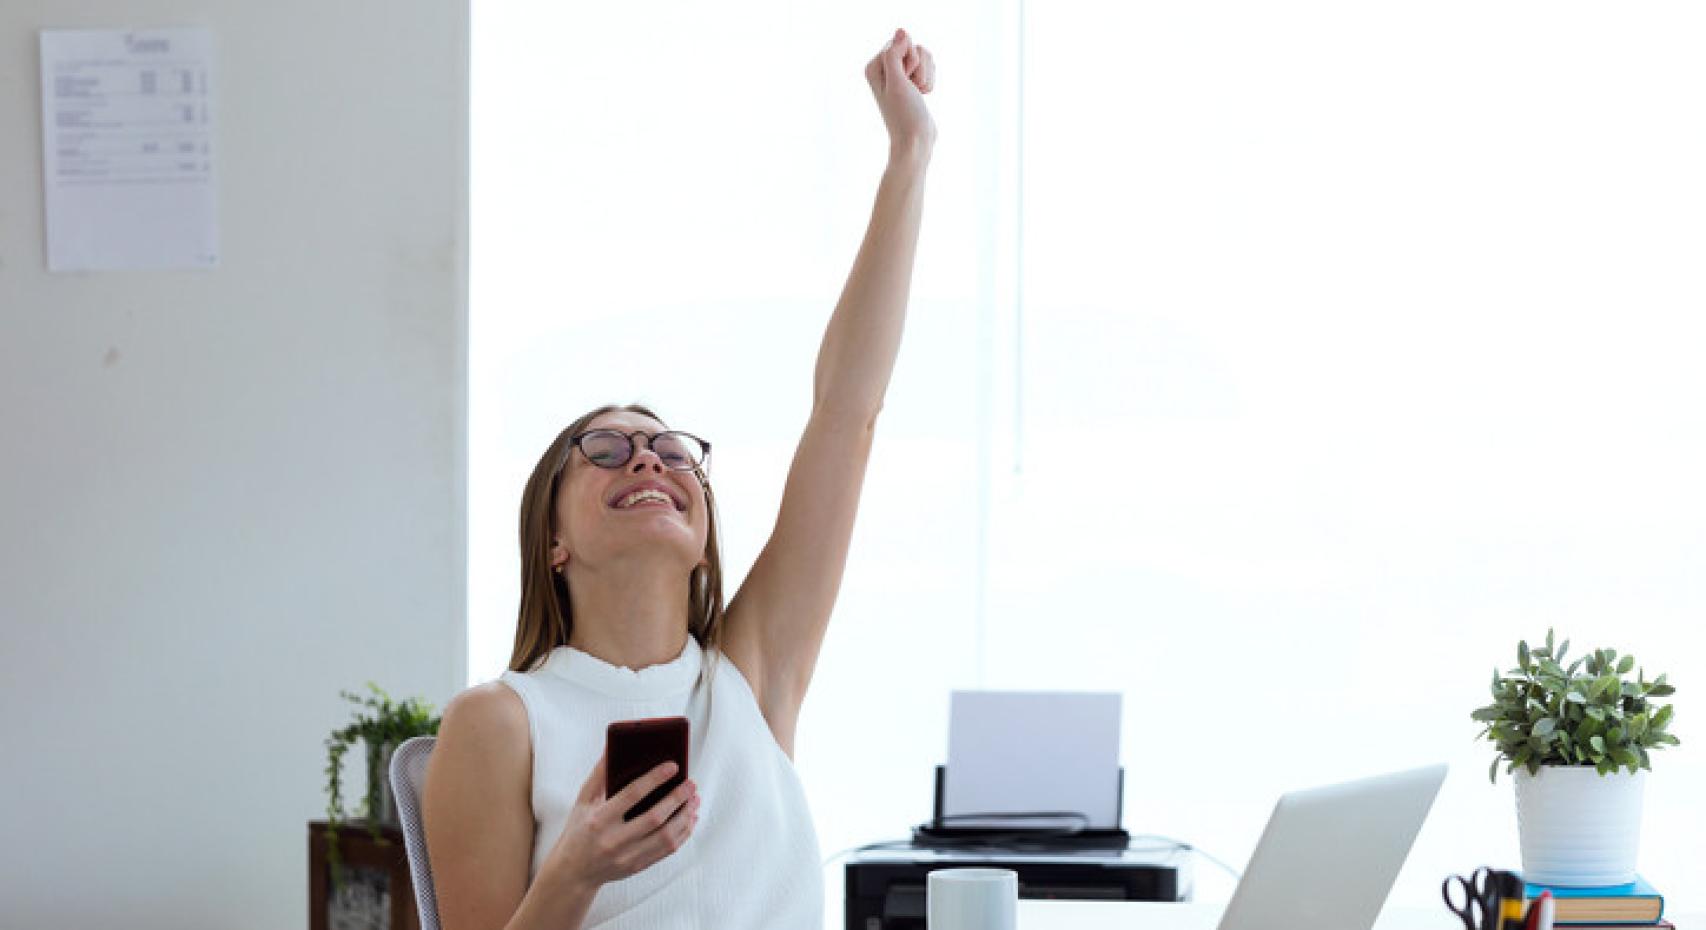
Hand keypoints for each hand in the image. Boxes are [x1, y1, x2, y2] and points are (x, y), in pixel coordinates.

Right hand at [537, 752, 700, 893]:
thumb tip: (613, 747)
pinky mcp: (638, 866)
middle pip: (654, 818)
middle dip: (677, 798)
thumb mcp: (583, 801)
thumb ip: (599, 774)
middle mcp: (613, 840)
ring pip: (666, 837)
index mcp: (599, 820)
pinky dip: (683, 833)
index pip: (632, 795)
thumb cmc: (579, 830)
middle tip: (691, 783)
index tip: (673, 766)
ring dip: (685, 816)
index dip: (654, 779)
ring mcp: (627, 857)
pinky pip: (667, 850)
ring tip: (694, 799)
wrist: (573, 872)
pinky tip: (690, 818)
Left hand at [864, 27, 935, 158]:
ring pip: (924, 56)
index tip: (905, 81)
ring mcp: (899, 74)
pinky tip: (922, 95)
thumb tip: (902, 31)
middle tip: (912, 88)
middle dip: (919, 67)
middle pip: (913, 47)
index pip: (900, 42)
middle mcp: (884, 68)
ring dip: (926, 76)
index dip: (909, 60)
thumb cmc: (904, 115)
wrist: (916, 140)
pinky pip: (928, 66)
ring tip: (918, 93)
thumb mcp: (897, 83)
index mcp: (874, 66)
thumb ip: (895, 54)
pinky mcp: (912, 81)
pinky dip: (929, 81)